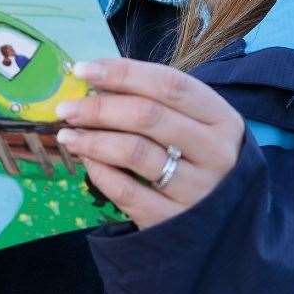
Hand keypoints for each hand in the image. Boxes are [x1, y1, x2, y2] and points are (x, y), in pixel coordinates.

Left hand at [54, 58, 245, 228]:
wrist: (227, 222)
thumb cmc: (200, 159)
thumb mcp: (194, 125)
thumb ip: (156, 101)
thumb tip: (96, 81)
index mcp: (222, 119)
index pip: (169, 84)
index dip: (122, 73)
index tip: (82, 70)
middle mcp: (215, 152)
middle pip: (147, 116)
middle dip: (99, 108)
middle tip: (66, 108)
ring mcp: (197, 189)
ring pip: (134, 153)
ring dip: (92, 139)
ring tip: (68, 134)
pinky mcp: (172, 220)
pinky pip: (126, 191)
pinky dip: (99, 171)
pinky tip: (86, 160)